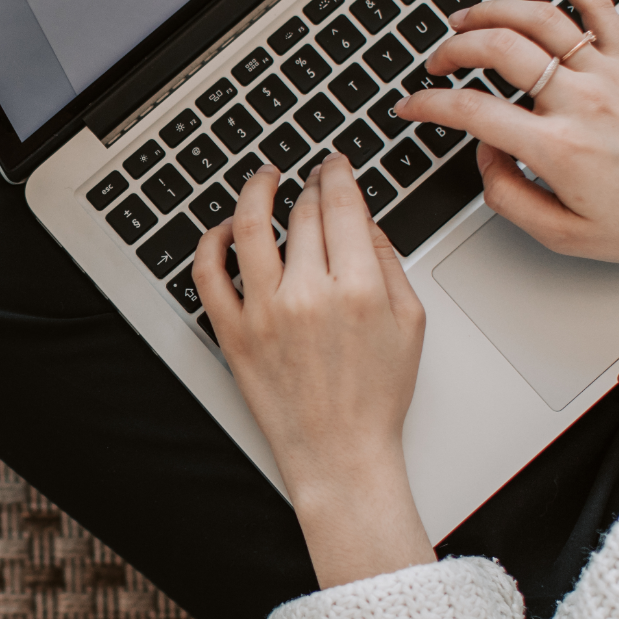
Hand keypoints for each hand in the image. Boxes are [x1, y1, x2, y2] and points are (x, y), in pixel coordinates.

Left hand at [192, 160, 434, 588]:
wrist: (340, 454)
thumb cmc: (376, 397)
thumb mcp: (409, 323)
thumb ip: (388, 263)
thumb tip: (363, 220)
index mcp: (357, 288)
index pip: (341, 206)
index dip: (337, 174)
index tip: (334, 164)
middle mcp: (308, 295)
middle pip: (302, 213)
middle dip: (308, 185)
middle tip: (310, 177)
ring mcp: (264, 313)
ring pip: (251, 227)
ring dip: (256, 192)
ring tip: (263, 179)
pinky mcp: (233, 333)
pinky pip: (208, 274)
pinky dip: (212, 242)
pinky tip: (226, 229)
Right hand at [397, 0, 618, 276]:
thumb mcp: (565, 236)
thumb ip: (509, 197)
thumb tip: (485, 156)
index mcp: (559, 149)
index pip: (473, 113)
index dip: (428, 105)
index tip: (411, 106)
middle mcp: (582, 102)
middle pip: (499, 50)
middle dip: (453, 51)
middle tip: (437, 64)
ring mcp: (609, 74)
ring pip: (540, 19)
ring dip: (493, 11)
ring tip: (466, 19)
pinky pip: (598, 6)